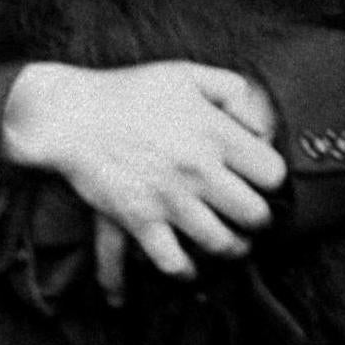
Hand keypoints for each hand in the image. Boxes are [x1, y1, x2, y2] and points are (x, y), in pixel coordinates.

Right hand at [0, 60, 284, 302]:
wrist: (71, 114)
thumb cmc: (131, 91)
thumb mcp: (188, 74)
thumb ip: (236, 92)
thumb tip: (263, 128)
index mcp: (215, 133)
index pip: (272, 174)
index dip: (271, 179)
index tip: (261, 179)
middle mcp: (199, 170)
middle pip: (255, 215)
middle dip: (258, 218)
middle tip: (251, 216)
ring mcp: (170, 199)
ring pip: (223, 244)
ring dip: (233, 248)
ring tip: (233, 242)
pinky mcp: (141, 221)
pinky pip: (174, 262)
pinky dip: (186, 270)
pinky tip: (191, 265)